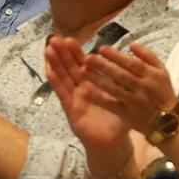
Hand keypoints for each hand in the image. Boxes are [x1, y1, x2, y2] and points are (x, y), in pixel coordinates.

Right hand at [44, 37, 134, 163]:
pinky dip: (55, 82)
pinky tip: (49, 70)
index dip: (76, 52)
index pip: (83, 64)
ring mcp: (74, 98)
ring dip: (55, 63)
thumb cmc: (118, 119)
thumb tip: (130, 62)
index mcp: (94, 84)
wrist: (112, 141)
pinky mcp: (71, 109)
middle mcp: (81, 89)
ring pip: (63, 77)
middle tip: (56, 38)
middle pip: (70, 67)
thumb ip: (124, 82)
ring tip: (49, 49)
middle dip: (62, 53)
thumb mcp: (123, 98)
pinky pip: (62, 94)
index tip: (69, 37)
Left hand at [82, 42, 178, 136]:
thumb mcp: (162, 71)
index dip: (116, 56)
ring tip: (82, 71)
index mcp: (151, 75)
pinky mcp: (128, 115)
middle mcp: (143, 88)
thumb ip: (148, 56)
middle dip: (103, 66)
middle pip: (120, 75)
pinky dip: (99, 99)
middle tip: (87, 57)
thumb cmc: (163, 92)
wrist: (169, 121)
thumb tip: (131, 44)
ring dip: (98, 80)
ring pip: (114, 89)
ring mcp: (134, 102)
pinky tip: (86, 92)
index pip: (132, 63)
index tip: (101, 48)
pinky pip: (111, 106)